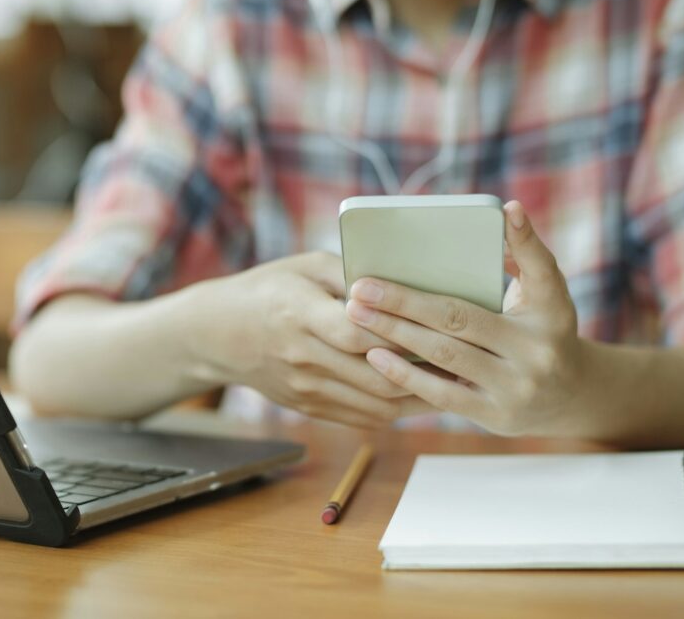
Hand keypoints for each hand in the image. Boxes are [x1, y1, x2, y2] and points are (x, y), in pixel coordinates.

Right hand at [186, 252, 436, 426]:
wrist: (217, 334)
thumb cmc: (267, 289)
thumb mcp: (304, 266)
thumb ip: (351, 273)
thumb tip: (404, 282)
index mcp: (298, 314)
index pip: (358, 331)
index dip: (401, 333)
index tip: (444, 328)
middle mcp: (301, 356)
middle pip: (375, 374)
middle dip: (424, 371)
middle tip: (465, 361)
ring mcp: (304, 387)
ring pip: (375, 403)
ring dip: (418, 396)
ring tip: (454, 381)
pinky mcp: (308, 406)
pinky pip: (362, 416)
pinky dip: (397, 408)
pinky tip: (423, 395)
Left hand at [344, 201, 586, 435]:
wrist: (569, 398)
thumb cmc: (542, 332)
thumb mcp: (546, 297)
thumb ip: (526, 259)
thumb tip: (506, 213)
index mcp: (553, 312)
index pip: (541, 271)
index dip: (525, 241)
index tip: (505, 209)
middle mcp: (537, 350)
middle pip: (460, 318)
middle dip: (405, 301)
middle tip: (361, 287)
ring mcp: (517, 387)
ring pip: (445, 354)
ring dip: (396, 332)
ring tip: (357, 314)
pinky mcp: (496, 415)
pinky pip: (442, 393)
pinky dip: (406, 373)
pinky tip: (374, 355)